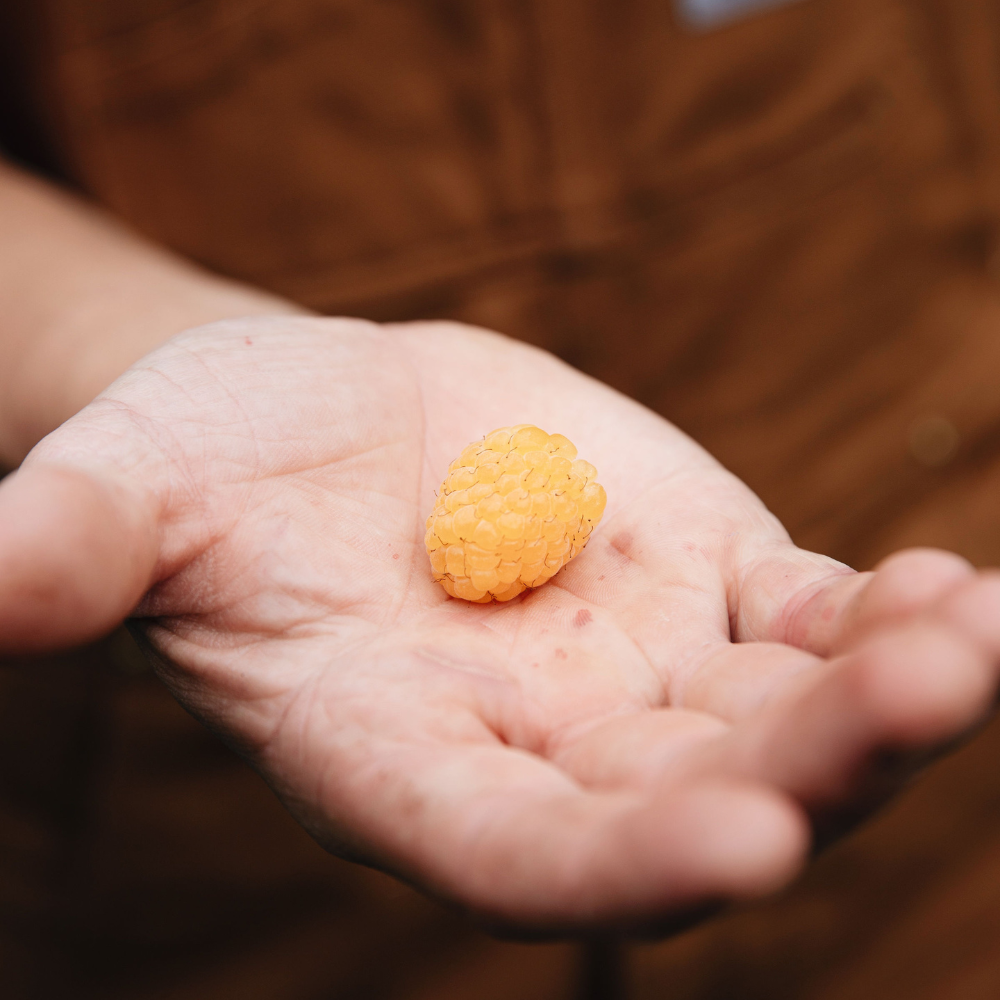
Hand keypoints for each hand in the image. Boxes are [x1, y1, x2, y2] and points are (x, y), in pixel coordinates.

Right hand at [3, 316, 997, 928]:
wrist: (313, 420)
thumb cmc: (205, 464)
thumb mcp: (129, 491)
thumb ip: (71, 551)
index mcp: (402, 756)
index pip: (519, 856)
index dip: (624, 865)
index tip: (748, 846)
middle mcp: (540, 739)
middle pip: (692, 791)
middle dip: (814, 765)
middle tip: (929, 688)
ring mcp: (637, 665)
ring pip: (782, 714)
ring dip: (883, 688)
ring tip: (962, 632)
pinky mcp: (698, 579)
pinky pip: (812, 621)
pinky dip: (880, 613)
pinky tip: (948, 589)